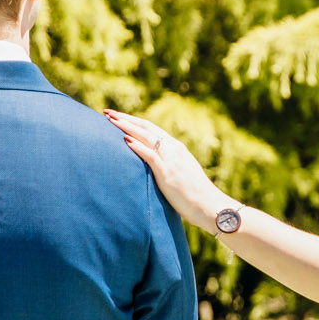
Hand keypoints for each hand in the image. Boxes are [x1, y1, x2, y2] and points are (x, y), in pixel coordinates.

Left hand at [104, 109, 230, 229]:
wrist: (211, 206)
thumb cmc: (195, 196)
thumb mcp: (180, 175)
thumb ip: (167, 167)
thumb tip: (153, 169)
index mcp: (176, 148)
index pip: (151, 129)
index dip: (134, 121)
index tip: (118, 116)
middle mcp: (173, 149)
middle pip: (146, 128)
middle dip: (125, 119)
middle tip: (107, 112)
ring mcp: (171, 160)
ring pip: (146, 137)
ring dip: (126, 127)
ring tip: (110, 120)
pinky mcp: (168, 173)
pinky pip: (151, 156)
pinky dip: (137, 146)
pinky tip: (124, 140)